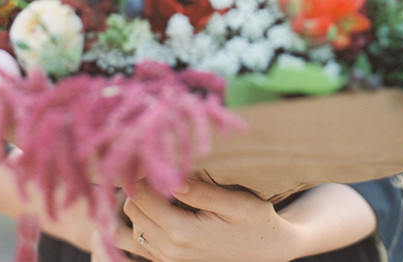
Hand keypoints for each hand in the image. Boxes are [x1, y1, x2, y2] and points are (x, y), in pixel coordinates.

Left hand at [119, 179, 297, 261]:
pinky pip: (142, 241)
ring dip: (141, 203)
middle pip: (133, 209)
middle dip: (138, 185)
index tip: (153, 152)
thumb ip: (201, 192)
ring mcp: (169, 261)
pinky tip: (161, 204)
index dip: (141, 172)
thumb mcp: (235, 202)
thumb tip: (171, 177)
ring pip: (134, 225)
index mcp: (184, 232)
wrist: (269, 252)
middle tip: (157, 163)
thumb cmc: (256, 221)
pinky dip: (145, 221)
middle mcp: (171, 251)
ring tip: (160, 182)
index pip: (141, 196)